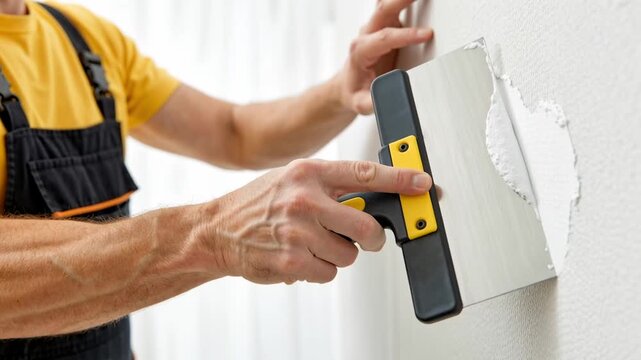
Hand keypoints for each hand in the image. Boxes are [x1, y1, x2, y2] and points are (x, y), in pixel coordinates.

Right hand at [207, 159, 431, 283]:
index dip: (400, 179)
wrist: (215, 230)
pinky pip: (329, 273)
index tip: (423, 183)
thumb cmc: (257, 205)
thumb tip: (375, 199)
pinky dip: (319, 269)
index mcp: (308, 172)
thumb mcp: (292, 180)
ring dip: (335, 254)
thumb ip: (330, 187)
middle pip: (367, 227)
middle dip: (371, 238)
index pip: (365, 173)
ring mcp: (299, 231)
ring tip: (309, 243)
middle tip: (365, 239)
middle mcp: (305, 198)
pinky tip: (297, 257)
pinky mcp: (293, 261)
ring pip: (349, 255)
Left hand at [334, 0, 432, 114]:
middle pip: (383, 11)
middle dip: (401, 1)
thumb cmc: (354, 92)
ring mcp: (374, 28)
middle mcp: (366, 35)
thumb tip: (392, 96)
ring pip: (386, 4)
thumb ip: (373, 101)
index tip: (426, 34)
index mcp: (361, 51)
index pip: (385, 38)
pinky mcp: (383, 26)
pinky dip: (402, 1)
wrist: (346, 87)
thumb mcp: (361, 104)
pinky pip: (391, 6)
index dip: (406, 35)